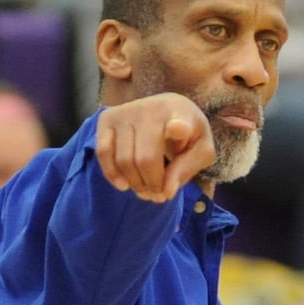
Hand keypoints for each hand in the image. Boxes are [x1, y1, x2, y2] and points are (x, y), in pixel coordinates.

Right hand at [95, 93, 215, 200]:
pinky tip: (124, 185)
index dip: (178, 127)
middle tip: (158, 196)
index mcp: (181, 113)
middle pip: (146, 159)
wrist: (167, 110)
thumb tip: (166, 191)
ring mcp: (125, 112)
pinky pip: (103, 152)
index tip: (179, 129)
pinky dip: (112, 174)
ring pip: (124, 160)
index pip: (179, 120)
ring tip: (146, 191)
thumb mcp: (200, 151)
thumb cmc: (188, 134)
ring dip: (135, 184)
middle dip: (152, 185)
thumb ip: (187, 169)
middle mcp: (150, 108)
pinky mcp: (107, 118)